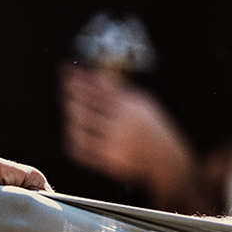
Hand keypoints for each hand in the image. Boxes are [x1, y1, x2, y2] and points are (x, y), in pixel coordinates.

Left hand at [59, 65, 194, 203]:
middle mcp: (121, 124)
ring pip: (79, 125)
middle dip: (71, 92)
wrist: (167, 160)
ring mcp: (113, 144)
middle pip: (86, 104)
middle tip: (64, 85)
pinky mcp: (107, 161)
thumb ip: (122, 91)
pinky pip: (80, 148)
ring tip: (68, 104)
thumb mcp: (145, 104)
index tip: (70, 71)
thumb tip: (96, 77)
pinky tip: (71, 128)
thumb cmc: (155, 130)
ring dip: (70, 113)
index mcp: (131, 107)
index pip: (99, 87)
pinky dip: (72, 136)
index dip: (81, 78)